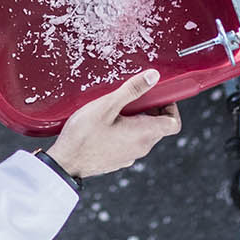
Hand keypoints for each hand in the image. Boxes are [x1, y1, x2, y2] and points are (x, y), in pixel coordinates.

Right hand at [46, 70, 180, 177]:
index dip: (170, 108)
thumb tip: (153, 76)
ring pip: (143, 135)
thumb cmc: (84, 135)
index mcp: (144, 134)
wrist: (65, 163)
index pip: (173, 123)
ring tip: (115, 110)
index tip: (157, 96)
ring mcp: (130, 156)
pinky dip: (125, 132)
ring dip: (136, 121)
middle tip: (131, 98)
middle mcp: (141, 148)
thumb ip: (132, 90)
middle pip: (158, 127)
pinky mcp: (118, 160)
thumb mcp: (107, 105)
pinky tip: (105, 125)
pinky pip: (130, 143)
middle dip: (150, 110)